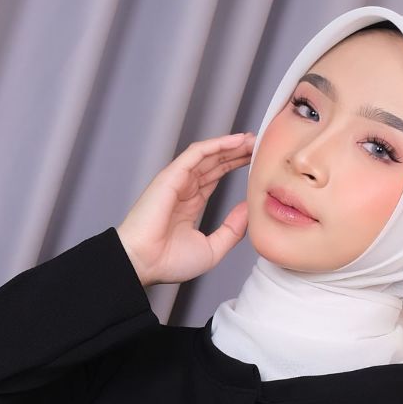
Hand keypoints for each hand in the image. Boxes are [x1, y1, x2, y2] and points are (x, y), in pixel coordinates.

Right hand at [117, 131, 255, 287]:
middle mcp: (183, 190)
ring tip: (251, 139)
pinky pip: (196, 153)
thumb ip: (232, 230)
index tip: (254, 162)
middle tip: (258, 145)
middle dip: (236, 152)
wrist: (144, 263)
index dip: (233, 166)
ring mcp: (176, 181)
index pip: (214, 177)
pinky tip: (235, 141)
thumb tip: (247, 210)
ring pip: (207, 155)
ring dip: (230, 145)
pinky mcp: (171, 175)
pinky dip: (216, 145)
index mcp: (189, 205)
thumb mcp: (212, 249)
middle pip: (213, 163)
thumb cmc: (169, 262)